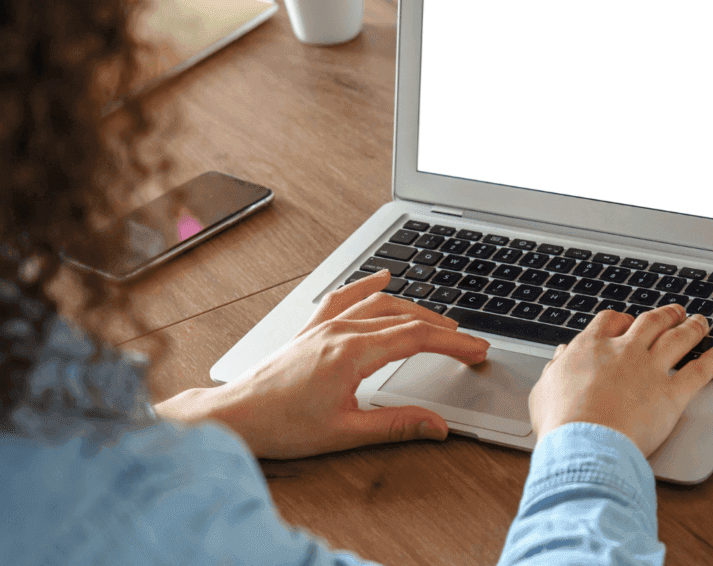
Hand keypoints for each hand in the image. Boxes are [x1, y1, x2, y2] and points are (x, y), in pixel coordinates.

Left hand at [157, 270, 489, 458]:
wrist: (234, 417)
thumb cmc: (281, 426)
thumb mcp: (345, 433)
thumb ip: (396, 425)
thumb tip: (436, 426)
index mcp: (352, 353)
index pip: (417, 338)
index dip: (454, 343)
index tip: (477, 350)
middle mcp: (340, 331)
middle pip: (406, 318)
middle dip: (444, 328)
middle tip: (470, 343)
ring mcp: (325, 326)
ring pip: (380, 305)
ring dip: (415, 309)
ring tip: (440, 322)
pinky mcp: (312, 329)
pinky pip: (344, 297)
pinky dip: (367, 286)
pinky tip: (382, 279)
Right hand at [528, 305, 712, 456]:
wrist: (585, 443)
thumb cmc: (561, 422)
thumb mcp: (544, 389)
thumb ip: (556, 368)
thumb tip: (562, 355)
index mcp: (591, 347)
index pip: (610, 321)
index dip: (622, 319)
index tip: (628, 322)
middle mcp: (624, 351)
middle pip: (650, 322)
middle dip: (665, 315)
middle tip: (675, 312)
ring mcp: (650, 370)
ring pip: (677, 338)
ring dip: (692, 327)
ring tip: (700, 321)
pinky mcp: (672, 394)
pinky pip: (700, 371)